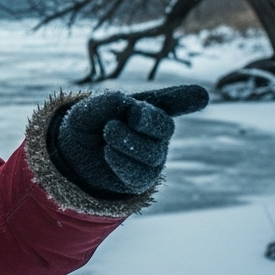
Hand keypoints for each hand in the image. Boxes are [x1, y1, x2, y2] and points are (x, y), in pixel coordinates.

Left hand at [53, 84, 208, 195]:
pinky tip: (109, 152)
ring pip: (152, 152)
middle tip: (133, 113)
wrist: (72, 157)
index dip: (184, 100)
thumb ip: (105, 104)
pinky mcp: (139, 179)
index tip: (203, 95)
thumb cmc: (86, 127)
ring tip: (109, 132)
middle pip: (164, 127)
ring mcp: (150, 157)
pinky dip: (123, 162)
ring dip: (129, 140)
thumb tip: (125, 102)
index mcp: (144, 110)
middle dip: (151, 119)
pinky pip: (139, 174)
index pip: (168, 103)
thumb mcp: (86, 110)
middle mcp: (153, 134)